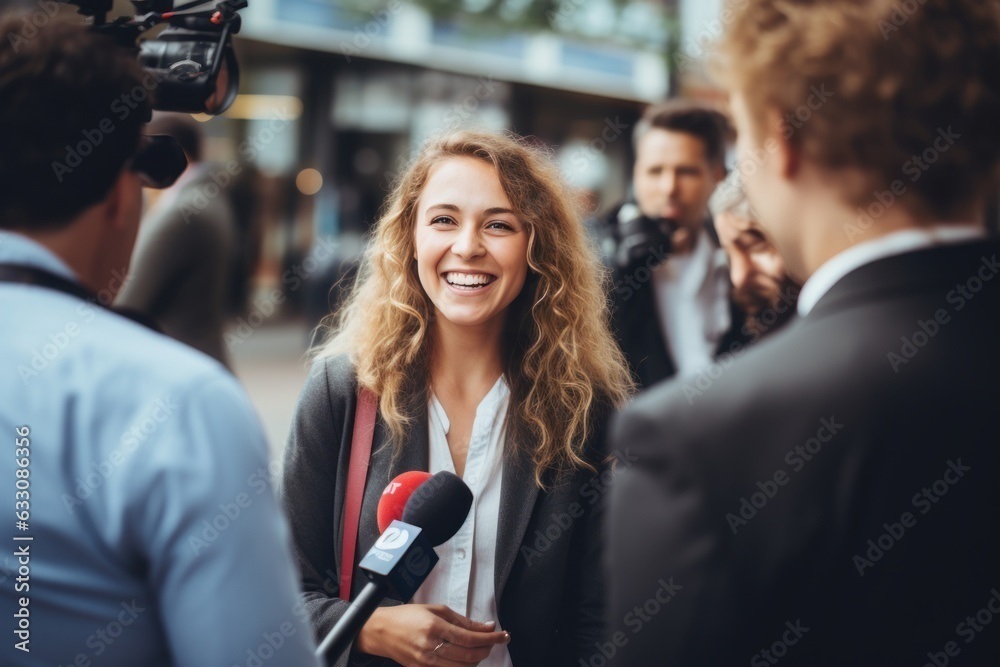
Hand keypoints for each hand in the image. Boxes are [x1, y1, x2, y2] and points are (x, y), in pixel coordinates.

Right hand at [356, 603, 510, 665]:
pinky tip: (467, 658)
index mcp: (435, 628)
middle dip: (487, 649)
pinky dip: (463, 666)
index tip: (503, 635)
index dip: (491, 638)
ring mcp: (426, 662)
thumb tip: (486, 626)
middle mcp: (431, 647)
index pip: (470, 637)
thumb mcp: (436, 610)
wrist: (382, 631)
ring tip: (482, 648)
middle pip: (469, 655)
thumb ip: (463, 621)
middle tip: (495, 641)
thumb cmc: (407, 616)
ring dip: (477, 659)